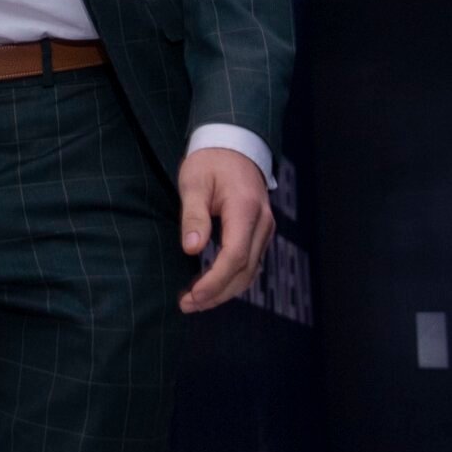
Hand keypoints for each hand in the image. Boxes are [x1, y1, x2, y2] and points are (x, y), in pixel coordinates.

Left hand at [177, 147, 272, 312]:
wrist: (234, 145)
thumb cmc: (210, 161)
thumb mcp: (194, 182)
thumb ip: (194, 216)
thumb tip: (191, 249)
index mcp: (246, 209)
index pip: (235, 255)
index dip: (215, 280)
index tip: (193, 295)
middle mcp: (262, 223)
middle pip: (245, 270)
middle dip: (217, 292)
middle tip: (187, 305)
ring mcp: (264, 229)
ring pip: (250, 271)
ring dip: (224, 290)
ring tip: (194, 302)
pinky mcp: (259, 233)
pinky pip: (249, 263)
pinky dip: (231, 279)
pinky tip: (208, 286)